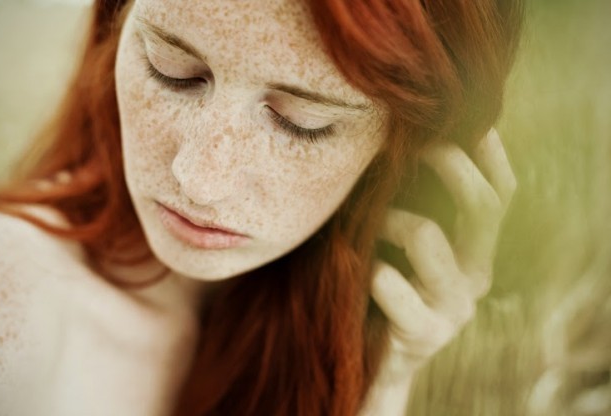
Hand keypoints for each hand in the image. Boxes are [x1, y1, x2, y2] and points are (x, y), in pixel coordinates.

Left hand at [361, 129, 515, 414]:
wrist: (372, 357)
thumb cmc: (380, 285)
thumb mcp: (402, 239)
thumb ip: (413, 200)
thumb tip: (404, 137)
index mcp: (476, 248)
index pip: (502, 190)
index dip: (488, 149)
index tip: (459, 111)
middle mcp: (476, 274)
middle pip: (485, 203)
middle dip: (446, 162)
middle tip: (407, 147)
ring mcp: (454, 307)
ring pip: (429, 234)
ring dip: (388, 216)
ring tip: (366, 223)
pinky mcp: (424, 334)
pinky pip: (389, 282)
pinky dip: (367, 266)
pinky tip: (357, 269)